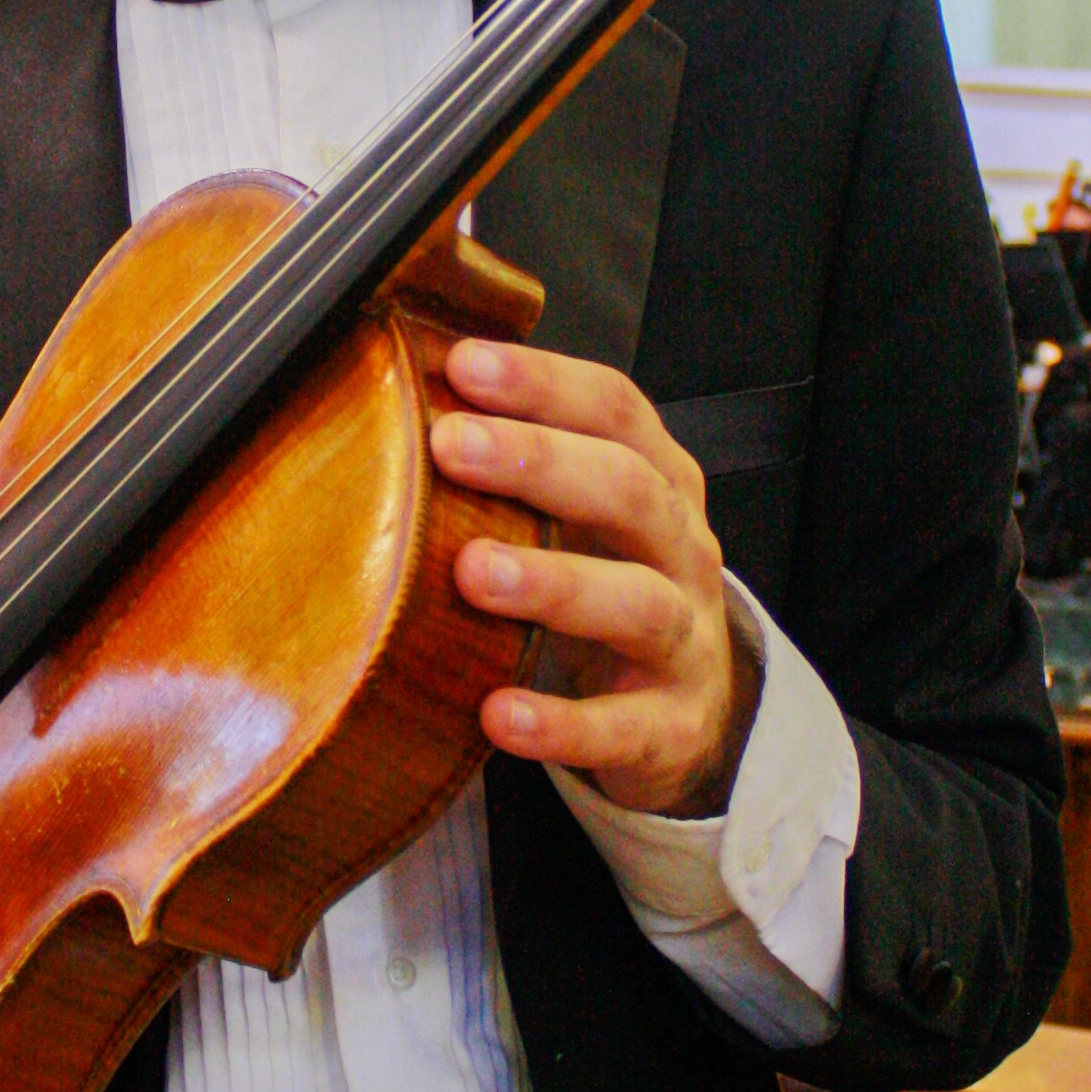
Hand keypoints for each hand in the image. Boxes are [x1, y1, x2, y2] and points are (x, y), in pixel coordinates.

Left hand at [428, 340, 760, 820]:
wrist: (690, 704)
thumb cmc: (607, 578)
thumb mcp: (581, 513)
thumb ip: (518, 462)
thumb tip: (400, 396)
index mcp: (658, 477)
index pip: (614, 409)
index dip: (544, 382)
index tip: (464, 365)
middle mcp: (682, 546)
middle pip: (628, 489)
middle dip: (540, 461)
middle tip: (451, 445)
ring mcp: (687, 636)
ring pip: (636, 601)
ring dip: (553, 583)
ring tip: (471, 571)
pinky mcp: (674, 725)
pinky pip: (623, 726)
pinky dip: (562, 723)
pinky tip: (497, 713)